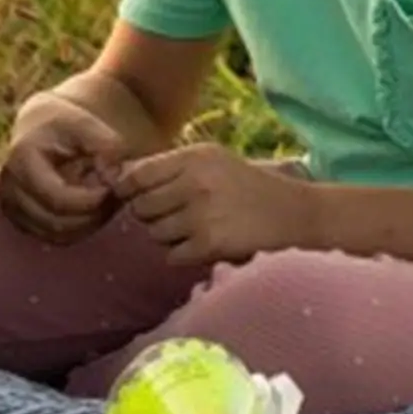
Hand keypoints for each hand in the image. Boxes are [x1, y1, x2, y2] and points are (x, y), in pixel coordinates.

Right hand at [0, 92, 127, 244]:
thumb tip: (113, 175)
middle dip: (93, 212)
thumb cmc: (69, 126)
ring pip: (59, 235)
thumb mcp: (89, 124)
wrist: (43, 129)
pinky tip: (91, 206)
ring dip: (88, 221)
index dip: (92, 200)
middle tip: (111, 192)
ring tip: (101, 196)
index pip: (59, 200)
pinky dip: (80, 227)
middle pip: (59, 222)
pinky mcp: (21, 220)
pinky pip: (57, 238)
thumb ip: (107, 144)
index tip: (111, 186)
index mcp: (21, 160)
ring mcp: (11, 206)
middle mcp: (9, 187)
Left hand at [114, 145, 316, 265]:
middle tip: (172, 216)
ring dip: (167, 237)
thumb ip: (169, 166)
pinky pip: (173, 255)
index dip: (128, 190)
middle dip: (150, 216)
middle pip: (141, 207)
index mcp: (193, 158)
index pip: (136, 175)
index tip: (137, 197)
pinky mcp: (211, 243)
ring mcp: (203, 214)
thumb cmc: (247, 185)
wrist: (293, 212)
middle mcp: (195, 183)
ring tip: (190, 230)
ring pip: (155, 233)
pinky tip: (200, 246)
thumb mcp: (212, 160)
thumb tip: (119, 178)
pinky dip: (182, 255)